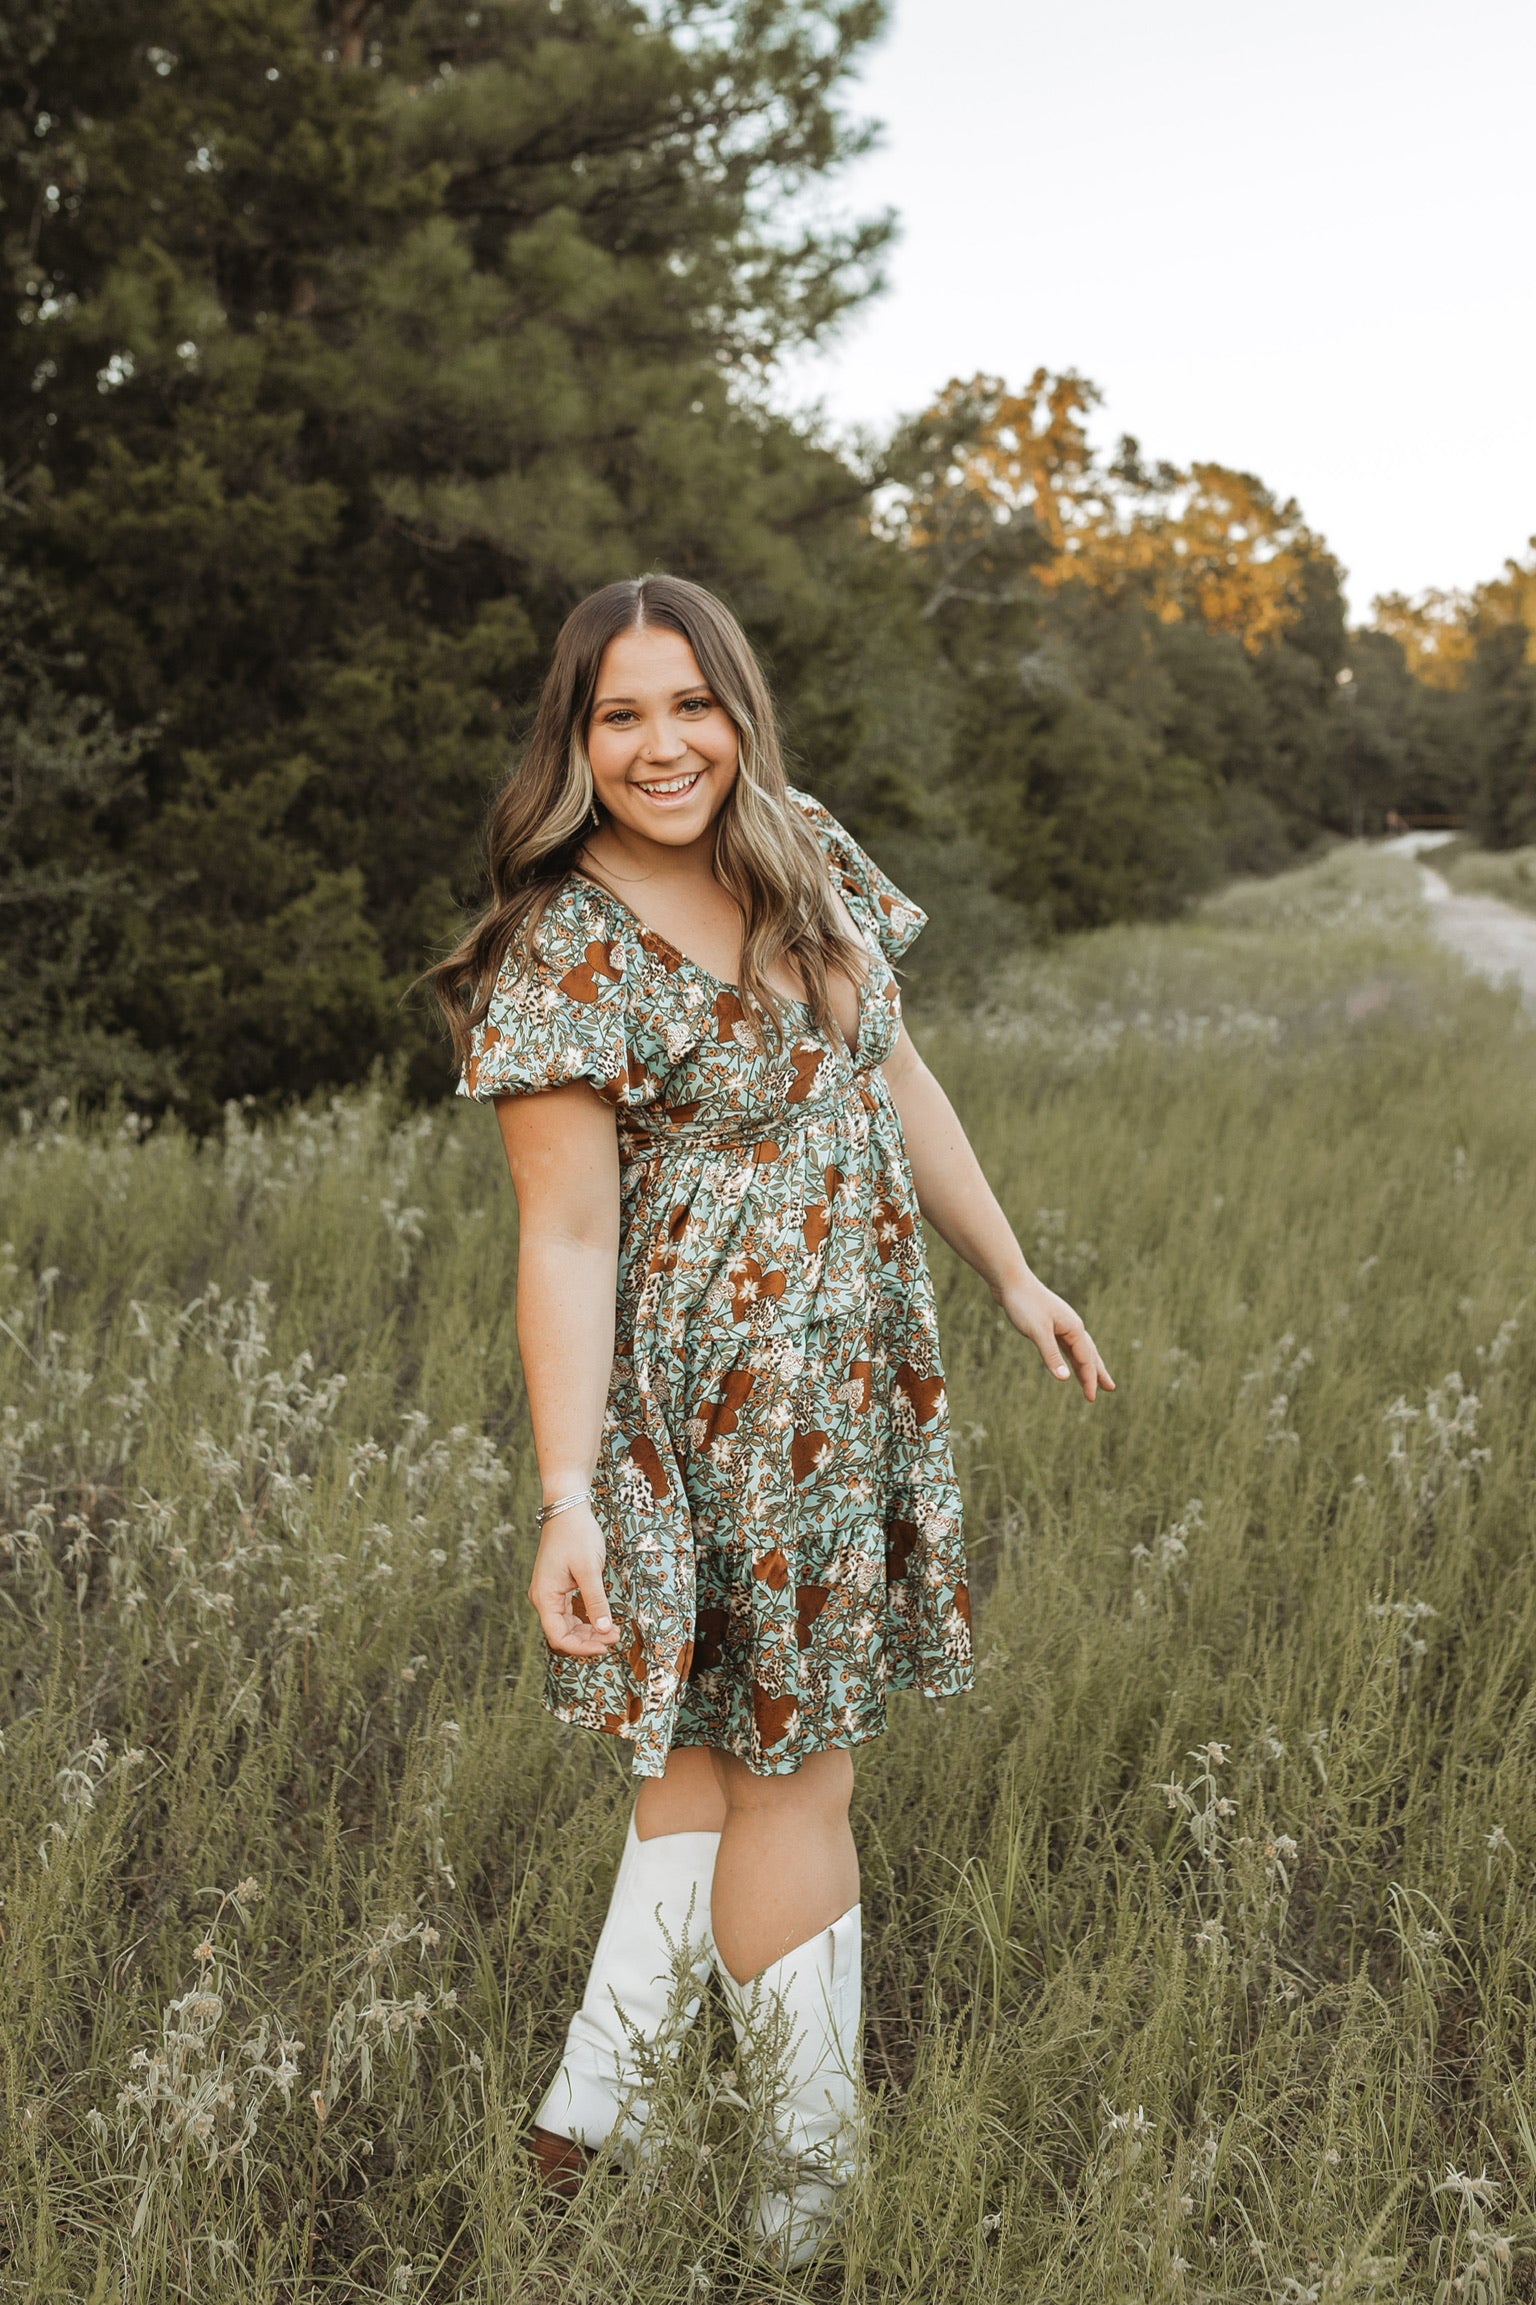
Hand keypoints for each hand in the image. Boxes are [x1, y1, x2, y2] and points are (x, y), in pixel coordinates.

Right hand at [529, 1502, 620, 1656]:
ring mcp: (549, 1592)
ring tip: (613, 1629)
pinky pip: (569, 1612)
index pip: (559, 1637)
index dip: (582, 1647)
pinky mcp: (558, 1587)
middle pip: (563, 1633)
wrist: (567, 1508)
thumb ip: (596, 1601)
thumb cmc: (576, 1535)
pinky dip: (586, 1618)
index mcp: (545, 1597)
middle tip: (616, 1636)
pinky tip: (602, 1618)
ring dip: (589, 1630)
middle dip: (589, 1639)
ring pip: (567, 1624)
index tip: (606, 1645)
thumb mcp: (589, 1569)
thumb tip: (604, 1630)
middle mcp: (543, 1598)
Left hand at [999, 1273, 1114, 1401]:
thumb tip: (1065, 1379)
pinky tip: (1070, 1362)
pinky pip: (1067, 1346)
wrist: (1011, 1281)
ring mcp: (1062, 1325)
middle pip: (1090, 1354)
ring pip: (1079, 1350)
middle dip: (1099, 1372)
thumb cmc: (1024, 1304)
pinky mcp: (1050, 1325)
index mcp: (1074, 1328)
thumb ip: (1051, 1355)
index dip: (1090, 1380)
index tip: (1091, 1399)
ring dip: (1086, 1366)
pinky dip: (1072, 1357)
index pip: (1086, 1360)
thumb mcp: (1038, 1332)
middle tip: (1111, 1388)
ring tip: (1093, 1379)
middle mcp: (1072, 1326)